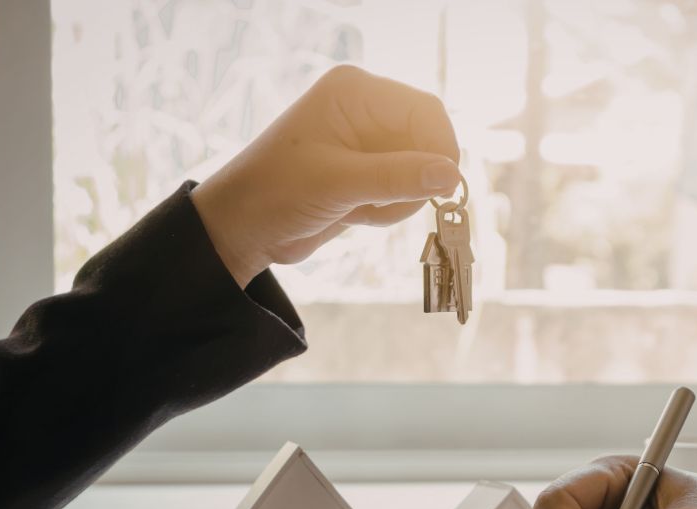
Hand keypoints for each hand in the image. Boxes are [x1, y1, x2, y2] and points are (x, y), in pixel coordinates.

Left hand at [191, 65, 460, 287]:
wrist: (243, 229)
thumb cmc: (277, 193)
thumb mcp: (339, 184)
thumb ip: (398, 178)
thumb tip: (453, 175)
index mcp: (356, 92)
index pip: (425, 111)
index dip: (440, 148)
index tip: (442, 188)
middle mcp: (365, 109)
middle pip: (426, 141)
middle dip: (414, 180)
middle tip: (382, 205)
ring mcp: (366, 141)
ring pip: (419, 171)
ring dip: (399, 200)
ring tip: (359, 210)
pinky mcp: (366, 171)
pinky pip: (403, 189)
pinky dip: (388, 209)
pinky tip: (356, 215)